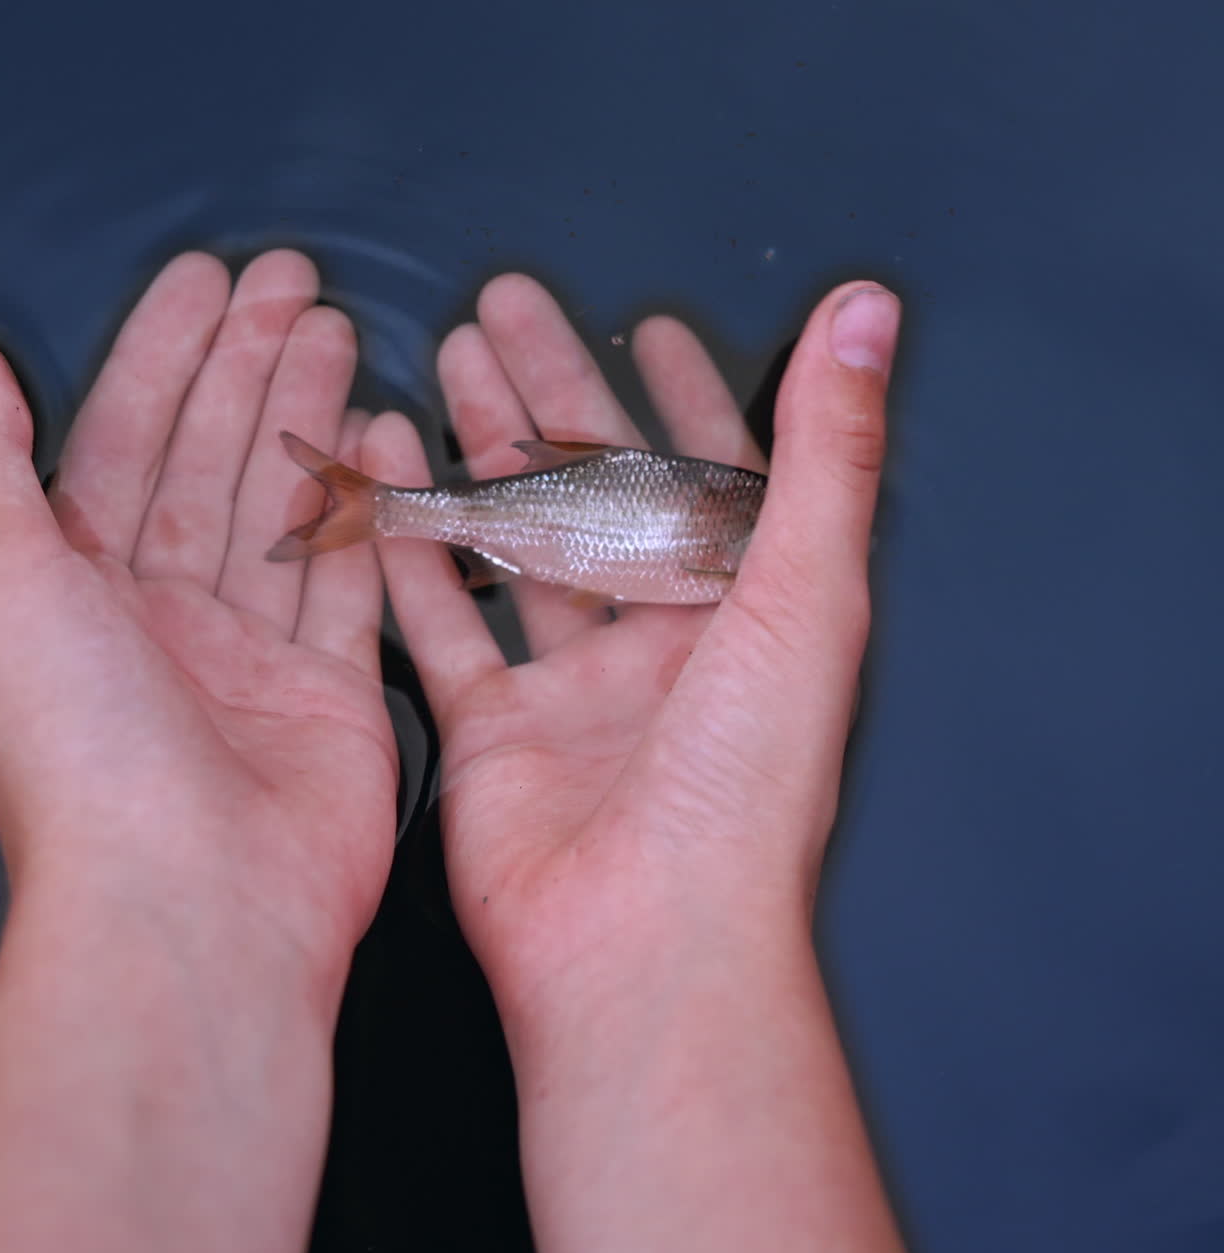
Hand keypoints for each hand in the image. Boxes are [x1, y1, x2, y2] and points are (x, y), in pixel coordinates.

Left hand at [0, 250, 395, 995]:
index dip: (164, 352)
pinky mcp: (332, 693)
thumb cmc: (84, 755)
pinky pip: (352, 581)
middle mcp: (162, 617)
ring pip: (284, 508)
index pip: (125, 440)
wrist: (193, 906)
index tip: (209, 279)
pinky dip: (367, 510)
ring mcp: (252, 656)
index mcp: (74, 589)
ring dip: (307, 418)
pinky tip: (381, 444)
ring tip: (338, 333)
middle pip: (212, 461)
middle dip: (248, 364)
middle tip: (293, 281)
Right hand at [367, 274, 908, 1252]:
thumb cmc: (744, 781)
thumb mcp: (804, 593)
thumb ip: (829, 452)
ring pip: (520, 540)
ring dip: (485, 450)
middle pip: (601, 490)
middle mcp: (662, 645)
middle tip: (510, 304)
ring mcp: (574, 687)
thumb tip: (872, 312)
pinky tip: (387, 467)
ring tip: (447, 356)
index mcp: (746, 613)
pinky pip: (444, 620)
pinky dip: (413, 546)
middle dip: (557, 393)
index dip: (691, 395)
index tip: (652, 325)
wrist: (644, 941)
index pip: (715, 474)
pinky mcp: (495, 730)